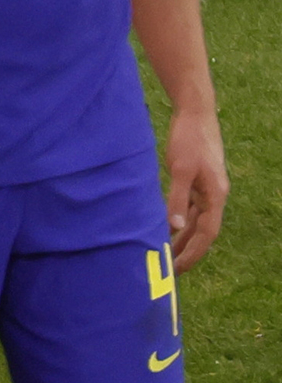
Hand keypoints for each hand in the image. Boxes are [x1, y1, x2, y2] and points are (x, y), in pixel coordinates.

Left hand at [165, 103, 227, 272]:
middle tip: (170, 269)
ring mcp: (206, 188)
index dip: (194, 253)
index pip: (207, 234)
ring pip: (196, 220)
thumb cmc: (188, 138)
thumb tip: (176, 227)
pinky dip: (180, 219)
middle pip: (202, 231)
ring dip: (183, 237)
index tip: (180, 269)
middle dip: (188, 250)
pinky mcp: (196, 180)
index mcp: (215, 196)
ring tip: (167, 254)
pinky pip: (190, 207)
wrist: (195, 113)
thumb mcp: (180, 168)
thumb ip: (177, 198)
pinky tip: (166, 226)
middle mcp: (214, 195)